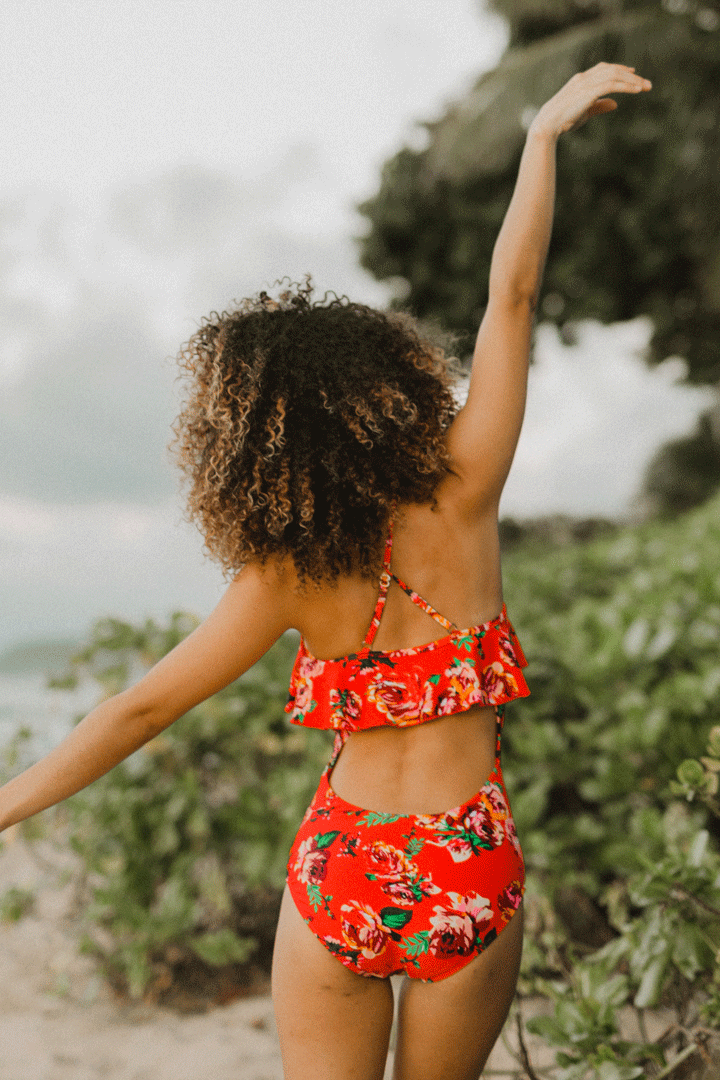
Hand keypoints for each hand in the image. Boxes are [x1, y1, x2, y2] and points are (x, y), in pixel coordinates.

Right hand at [529, 62, 651, 139]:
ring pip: (614, 75)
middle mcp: (584, 78)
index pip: (604, 69)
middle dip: (631, 75)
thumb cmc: (563, 120)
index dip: (620, 69)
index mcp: (581, 80)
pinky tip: (636, 90)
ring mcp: (585, 83)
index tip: (633, 73)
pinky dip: (626, 86)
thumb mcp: (585, 112)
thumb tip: (615, 104)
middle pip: (612, 70)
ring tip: (645, 87)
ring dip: (632, 80)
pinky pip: (612, 84)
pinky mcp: (588, 92)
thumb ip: (600, 106)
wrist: (548, 124)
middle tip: (647, 84)